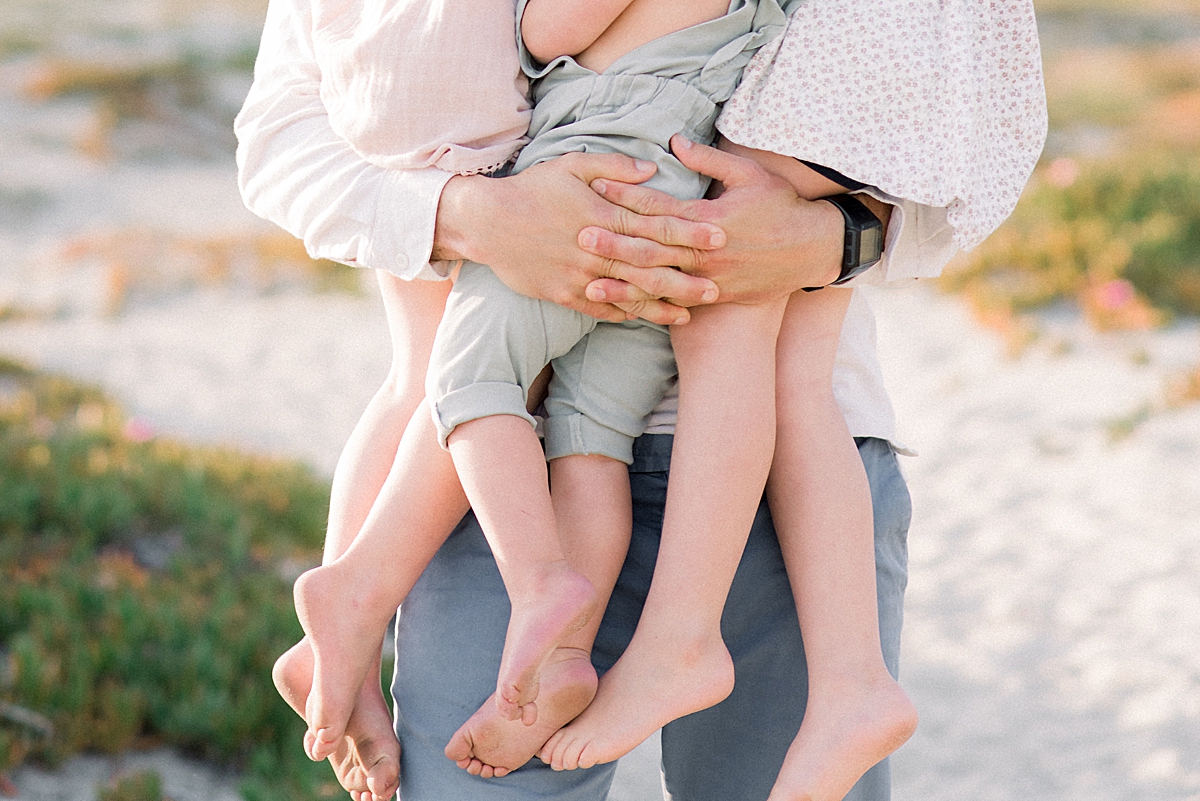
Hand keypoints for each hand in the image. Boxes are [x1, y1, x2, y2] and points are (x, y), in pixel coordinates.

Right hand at [433, 152, 722, 323]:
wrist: (487, 222)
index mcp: (603, 215)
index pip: (656, 226)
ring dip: (661, 305)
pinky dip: (626, 314)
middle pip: (650, 266)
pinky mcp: (563, 294)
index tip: (720, 237)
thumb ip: (615, 168)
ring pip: (629, 294)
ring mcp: (580, 276)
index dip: (691, 233)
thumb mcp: (572, 164)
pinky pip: (601, 309)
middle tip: (718, 285)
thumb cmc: (532, 189)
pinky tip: (647, 318)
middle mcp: (595, 249)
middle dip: (686, 277)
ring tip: (689, 313)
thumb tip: (653, 170)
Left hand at [580, 135, 845, 305]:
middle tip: (580, 235)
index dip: (627, 195)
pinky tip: (624, 309)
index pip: (661, 206)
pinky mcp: (715, 298)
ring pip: (660, 283)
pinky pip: (676, 305)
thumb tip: (674, 142)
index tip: (597, 187)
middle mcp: (707, 250)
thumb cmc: (781, 206)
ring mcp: (711, 278)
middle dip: (615, 241)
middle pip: (653, 246)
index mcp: (710, 217)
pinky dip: (650, 308)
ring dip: (624, 283)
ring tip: (589, 282)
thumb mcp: (749, 174)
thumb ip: (709, 159)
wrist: (813, 249)